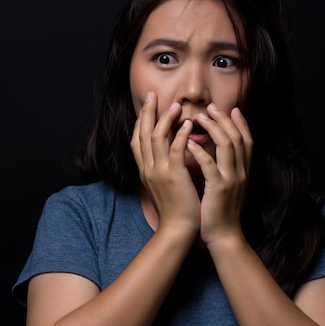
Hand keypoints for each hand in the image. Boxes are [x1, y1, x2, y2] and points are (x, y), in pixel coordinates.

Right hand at [131, 92, 200, 237]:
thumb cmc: (175, 209)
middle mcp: (148, 169)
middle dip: (146, 113)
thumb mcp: (163, 186)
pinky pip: (174, 151)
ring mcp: (159, 172)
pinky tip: (187, 124)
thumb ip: (162, 168)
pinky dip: (180, 135)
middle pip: (142, 134)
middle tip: (152, 95)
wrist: (178, 230)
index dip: (140, 122)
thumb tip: (168, 153)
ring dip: (165, 119)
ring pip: (156, 138)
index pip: (137, 140)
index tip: (146, 107)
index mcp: (145, 170)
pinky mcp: (174, 176)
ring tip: (175, 105)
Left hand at [187, 103, 252, 245]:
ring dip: (214, 128)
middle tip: (211, 107)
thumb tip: (215, 152)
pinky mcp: (219, 189)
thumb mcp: (226, 186)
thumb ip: (224, 169)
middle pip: (237, 137)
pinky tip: (188, 144)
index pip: (246, 140)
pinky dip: (200, 153)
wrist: (222, 236)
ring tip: (199, 117)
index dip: (241, 123)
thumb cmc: (218, 211)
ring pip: (227, 146)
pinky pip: (210, 166)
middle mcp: (240, 172)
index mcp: (242, 171)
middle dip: (225, 119)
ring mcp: (231, 180)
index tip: (232, 108)